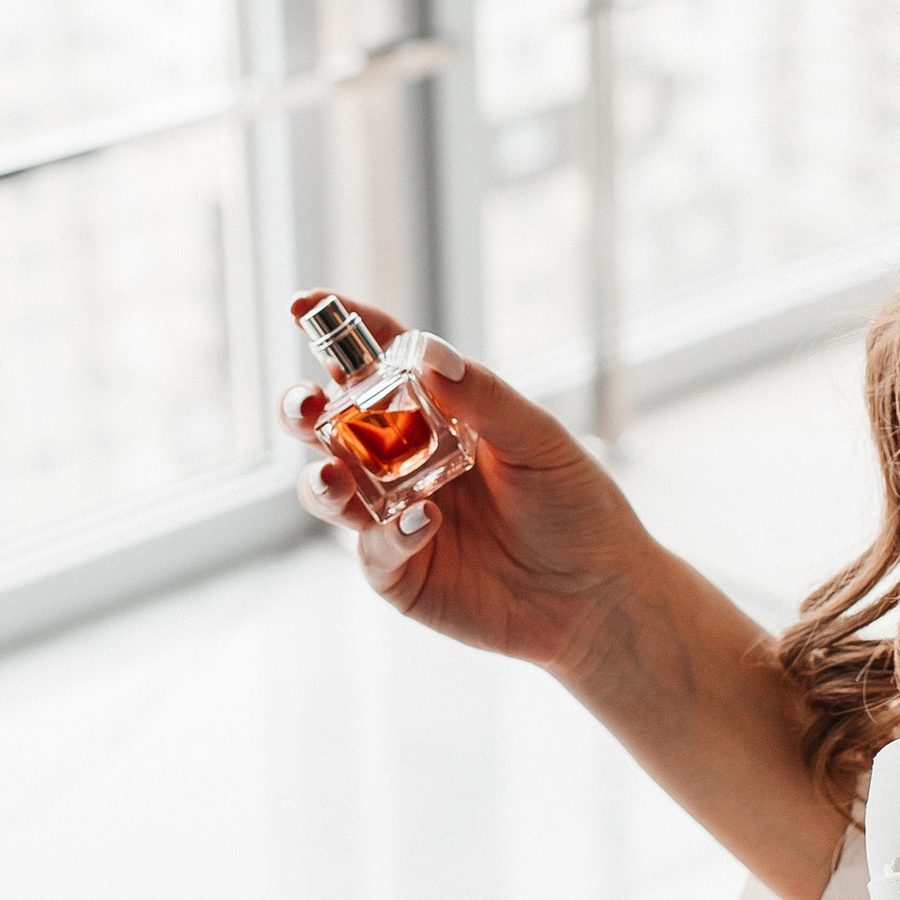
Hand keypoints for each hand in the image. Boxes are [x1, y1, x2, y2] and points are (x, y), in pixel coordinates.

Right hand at [279, 289, 658, 686]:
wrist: (598, 595)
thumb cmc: (576, 506)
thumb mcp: (538, 441)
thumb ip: (484, 398)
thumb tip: (428, 354)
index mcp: (435, 411)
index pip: (378, 359)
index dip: (336, 328)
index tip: (303, 303)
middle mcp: (402, 459)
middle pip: (330, 423)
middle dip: (302, 408)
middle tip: (306, 405)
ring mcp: (392, 514)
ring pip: (328, 489)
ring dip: (320, 479)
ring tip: (334, 478)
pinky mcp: (398, 571)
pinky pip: (372, 548)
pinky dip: (388, 534)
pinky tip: (422, 523)